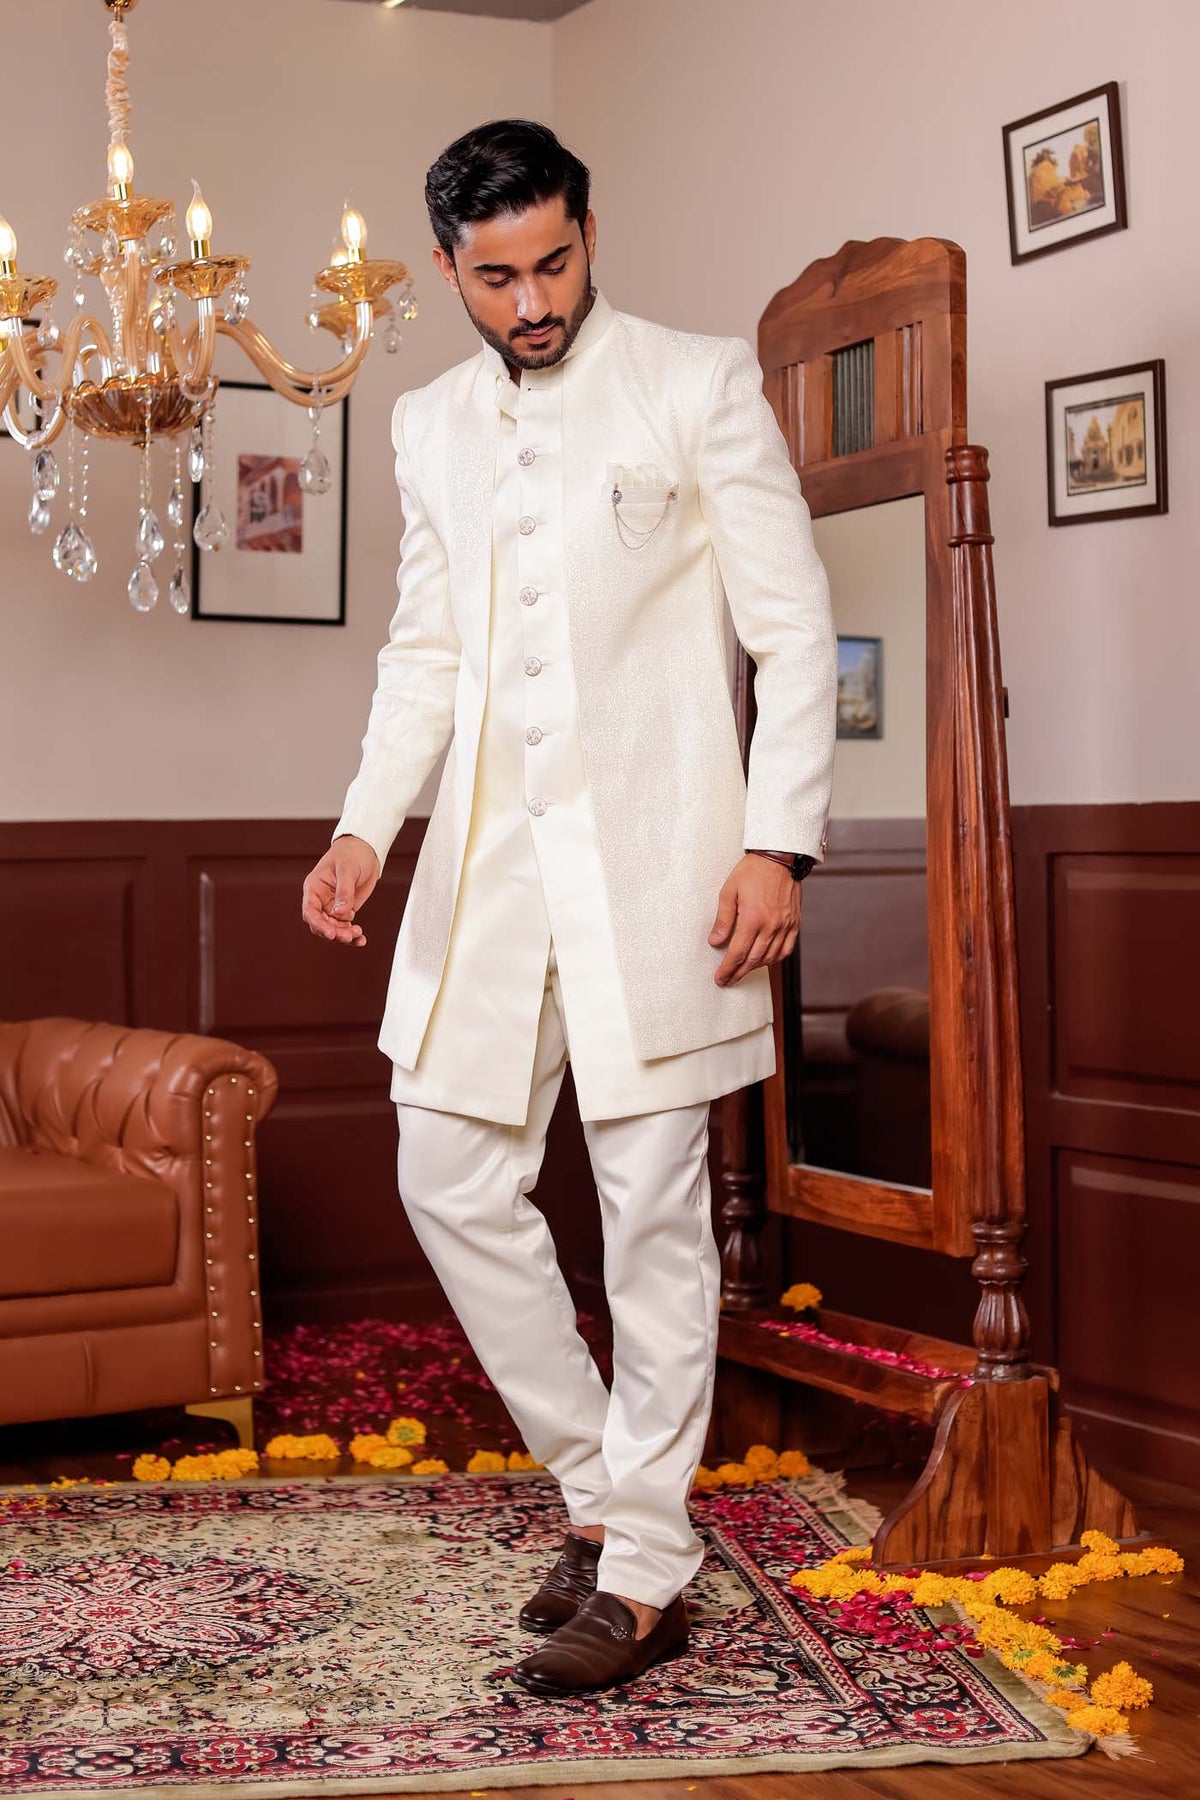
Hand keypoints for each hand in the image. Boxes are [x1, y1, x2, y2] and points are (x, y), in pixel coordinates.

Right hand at [301, 836, 379, 946]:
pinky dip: (353, 935)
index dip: (318, 924)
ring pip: (333, 928)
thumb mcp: (347, 869)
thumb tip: (341, 912)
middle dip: (333, 932)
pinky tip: (360, 940)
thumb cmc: (351, 854)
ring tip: (357, 935)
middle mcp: (321, 899)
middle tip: (348, 935)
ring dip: (344, 935)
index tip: (330, 933)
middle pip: (321, 923)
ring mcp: (333, 906)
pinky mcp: (346, 910)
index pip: (310, 911)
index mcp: (314, 888)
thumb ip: (344, 891)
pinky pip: (346, 927)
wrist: (366, 850)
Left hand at [708, 853, 800, 984]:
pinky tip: (765, 960)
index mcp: (752, 919)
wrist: (779, 858)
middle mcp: (771, 926)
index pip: (737, 953)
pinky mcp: (794, 923)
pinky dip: (775, 959)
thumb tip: (715, 941)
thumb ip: (723, 919)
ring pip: (770, 958)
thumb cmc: (752, 871)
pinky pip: (786, 949)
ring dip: (755, 968)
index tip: (720, 978)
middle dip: (738, 973)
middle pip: (753, 960)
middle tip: (728, 980)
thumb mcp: (729, 891)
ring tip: (743, 971)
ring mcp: (785, 925)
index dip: (727, 969)